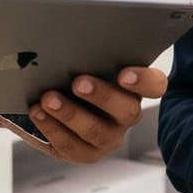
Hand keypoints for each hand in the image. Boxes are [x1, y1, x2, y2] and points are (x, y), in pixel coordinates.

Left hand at [22, 65, 161, 164]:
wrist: (52, 97)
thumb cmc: (74, 71)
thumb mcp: (84, 59)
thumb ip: (87, 52)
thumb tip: (71, 39)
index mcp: (135, 87)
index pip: (155, 84)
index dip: (143, 81)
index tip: (124, 74)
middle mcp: (127, 115)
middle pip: (127, 111)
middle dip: (102, 96)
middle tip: (77, 83)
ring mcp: (109, 137)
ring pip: (97, 132)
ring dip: (71, 115)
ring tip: (47, 99)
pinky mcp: (86, 153)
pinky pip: (72, 147)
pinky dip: (52, 129)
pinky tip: (37, 113)